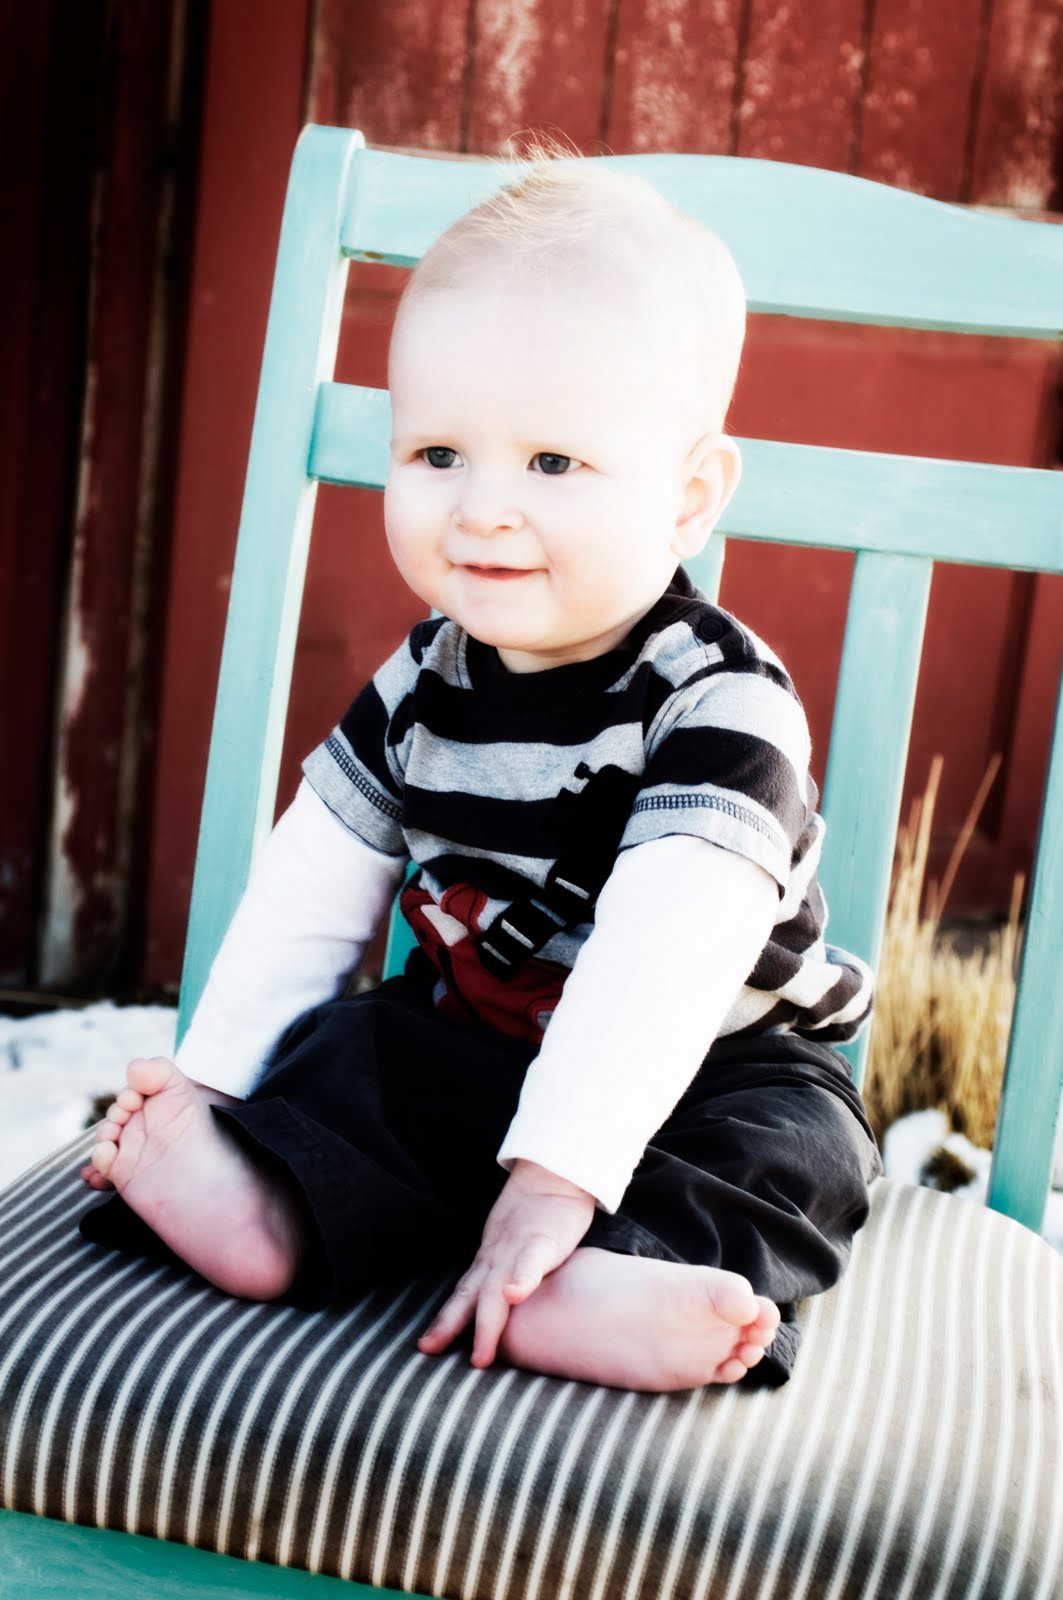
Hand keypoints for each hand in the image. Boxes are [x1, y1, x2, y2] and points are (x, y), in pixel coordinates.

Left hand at [418, 1160, 594, 1368]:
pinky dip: (522, 1279)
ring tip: (480, 1354)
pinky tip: (514, 1295)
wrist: (553, 1176)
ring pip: (496, 1288)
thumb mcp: (513, 1248)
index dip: (444, 1321)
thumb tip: (502, 1308)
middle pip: (469, 1296)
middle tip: (429, 1350)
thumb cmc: (536, 1217)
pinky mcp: (543, 1241)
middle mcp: (496, 1259)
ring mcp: (517, 1250)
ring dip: (486, 1322)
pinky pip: (531, 1262)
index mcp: (490, 1262)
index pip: (462, 1295)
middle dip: (450, 1325)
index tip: (425, 1347)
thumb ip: (505, 1275)